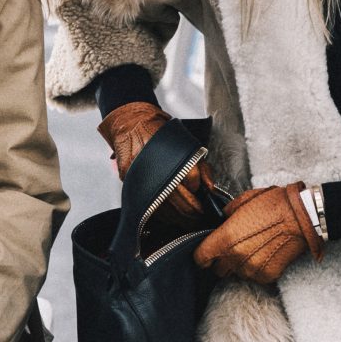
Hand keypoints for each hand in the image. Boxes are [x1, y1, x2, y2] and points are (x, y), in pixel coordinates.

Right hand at [97, 102, 217, 220]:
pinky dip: (160, 214)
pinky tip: (169, 214)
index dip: (199, 193)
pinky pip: (147, 206)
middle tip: (199, 216)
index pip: (191, 181)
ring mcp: (141, 176)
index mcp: (172, 154)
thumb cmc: (158, 132)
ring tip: (187, 219)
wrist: (130, 122)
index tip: (203, 200)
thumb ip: (200, 166)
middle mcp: (156, 166)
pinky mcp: (130, 182)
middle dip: (193, 212)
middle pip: (180, 200)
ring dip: (178, 217)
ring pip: (164, 209)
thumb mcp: (185, 143)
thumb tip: (210, 188)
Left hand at [194, 183, 324, 284]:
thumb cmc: (273, 205)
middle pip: (217, 270)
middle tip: (232, 250)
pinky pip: (254, 277)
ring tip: (253, 249)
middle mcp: (236, 257)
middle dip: (221, 261)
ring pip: (236, 274)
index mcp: (226, 239)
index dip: (203, 255)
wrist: (302, 216)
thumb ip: (226, 216)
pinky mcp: (268, 276)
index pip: (200, 259)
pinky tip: (265, 255)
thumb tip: (221, 222)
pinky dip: (257, 269)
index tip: (208, 252)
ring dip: (240, 265)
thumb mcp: (242, 201)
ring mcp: (252, 269)